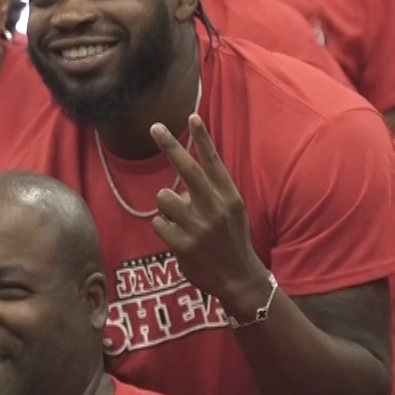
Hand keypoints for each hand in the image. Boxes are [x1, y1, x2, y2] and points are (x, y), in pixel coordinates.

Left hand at [151, 115, 272, 316]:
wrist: (239, 278)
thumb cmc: (232, 240)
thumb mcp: (232, 210)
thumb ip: (213, 190)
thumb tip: (186, 171)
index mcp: (229, 196)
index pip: (213, 162)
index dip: (202, 138)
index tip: (192, 116)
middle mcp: (215, 207)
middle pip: (187, 169)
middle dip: (170, 145)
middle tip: (155, 128)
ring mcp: (199, 226)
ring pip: (164, 197)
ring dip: (165, 205)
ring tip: (179, 219)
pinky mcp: (183, 244)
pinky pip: (158, 223)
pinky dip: (164, 228)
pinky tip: (177, 237)